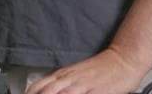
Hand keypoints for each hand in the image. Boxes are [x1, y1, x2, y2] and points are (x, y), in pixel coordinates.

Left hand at [27, 47, 146, 93]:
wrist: (122, 60)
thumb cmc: (100, 70)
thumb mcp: (76, 75)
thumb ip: (61, 84)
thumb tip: (43, 89)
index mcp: (63, 75)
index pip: (38, 86)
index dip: (29, 92)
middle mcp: (69, 79)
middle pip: (46, 91)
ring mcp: (82, 85)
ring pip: (60, 93)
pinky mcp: (96, 91)